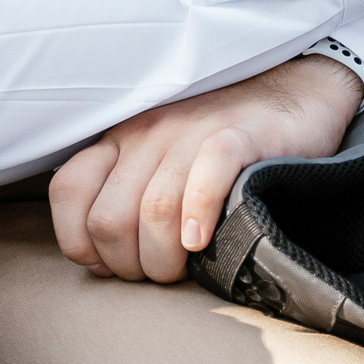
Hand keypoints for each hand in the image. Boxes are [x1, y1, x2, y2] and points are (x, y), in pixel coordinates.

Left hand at [49, 55, 363, 283]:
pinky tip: (203, 241)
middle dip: (129, 264)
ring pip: (154, 211)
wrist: (295, 92)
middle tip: (161, 271)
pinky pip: (207, 177)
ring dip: (165, 257)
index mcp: (122, 138)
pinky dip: (200, 216)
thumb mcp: (160, 158)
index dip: (80, 240)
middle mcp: (148, 132)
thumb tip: (100, 261)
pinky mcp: (239, 134)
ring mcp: (192, 131)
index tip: (110, 262)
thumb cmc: (223, 138)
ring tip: (187, 266)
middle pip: (109, 219)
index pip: (68, 190)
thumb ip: (126, 197)